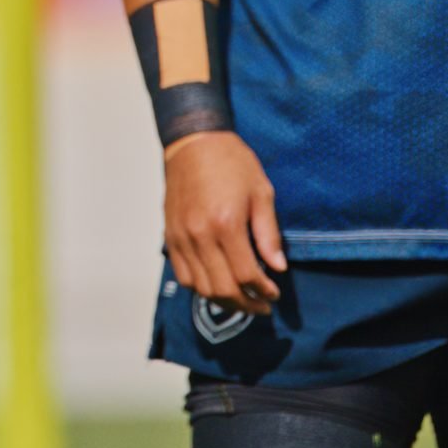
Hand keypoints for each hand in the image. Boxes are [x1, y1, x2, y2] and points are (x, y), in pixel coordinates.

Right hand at [164, 131, 285, 313]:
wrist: (193, 142)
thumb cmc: (232, 162)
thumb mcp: (261, 192)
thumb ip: (268, 234)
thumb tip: (277, 267)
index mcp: (226, 224)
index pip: (246, 274)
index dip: (264, 291)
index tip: (275, 293)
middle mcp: (200, 235)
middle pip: (223, 288)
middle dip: (246, 304)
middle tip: (261, 305)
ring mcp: (181, 237)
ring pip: (201, 287)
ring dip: (224, 301)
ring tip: (241, 300)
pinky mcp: (170, 235)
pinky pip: (183, 274)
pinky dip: (200, 287)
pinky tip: (216, 284)